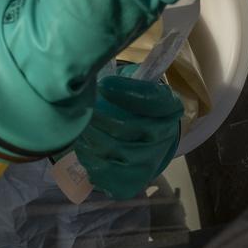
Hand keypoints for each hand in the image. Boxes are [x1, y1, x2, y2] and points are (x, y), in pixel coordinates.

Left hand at [74, 74, 182, 199]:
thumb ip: (122, 78)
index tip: (103, 85)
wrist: (141, 142)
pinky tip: (83, 149)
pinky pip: (108, 175)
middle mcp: (165, 137)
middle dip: (99, 120)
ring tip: (79, 130)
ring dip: (90, 140)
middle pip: (130, 129)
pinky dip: (89, 161)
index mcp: (168, 108)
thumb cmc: (130, 107)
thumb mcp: (134, 86)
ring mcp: (150, 163)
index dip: (127, 93)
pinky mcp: (133, 182)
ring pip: (116, 153)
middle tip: (83, 112)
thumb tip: (93, 65)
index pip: (153, 100)